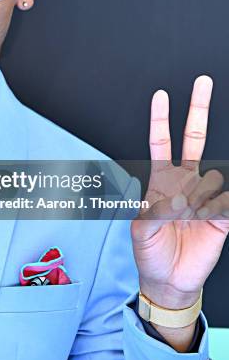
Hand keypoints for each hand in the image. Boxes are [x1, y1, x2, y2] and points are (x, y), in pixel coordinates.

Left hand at [131, 76, 228, 348]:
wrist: (168, 278)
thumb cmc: (150, 250)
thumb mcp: (140, 229)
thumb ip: (152, 210)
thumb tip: (176, 196)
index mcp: (161, 180)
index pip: (161, 143)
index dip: (160, 120)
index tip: (161, 95)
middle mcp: (185, 181)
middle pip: (193, 139)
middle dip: (197, 109)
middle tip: (203, 81)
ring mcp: (205, 195)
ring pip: (210, 177)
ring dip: (197, 196)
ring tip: (187, 217)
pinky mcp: (222, 215)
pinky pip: (225, 203)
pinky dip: (214, 211)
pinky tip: (206, 220)